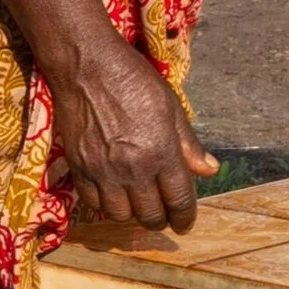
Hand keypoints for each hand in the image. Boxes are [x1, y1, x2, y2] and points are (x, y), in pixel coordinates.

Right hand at [54, 43, 217, 231]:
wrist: (86, 66)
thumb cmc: (133, 79)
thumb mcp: (170, 106)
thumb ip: (189, 143)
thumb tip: (210, 170)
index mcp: (162, 152)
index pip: (179, 200)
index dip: (185, 217)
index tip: (185, 223)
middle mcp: (133, 168)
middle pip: (150, 215)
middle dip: (161, 218)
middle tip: (163, 213)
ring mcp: (103, 171)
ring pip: (121, 216)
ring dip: (132, 213)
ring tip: (137, 202)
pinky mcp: (79, 169)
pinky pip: (93, 204)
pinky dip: (105, 204)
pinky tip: (113, 192)